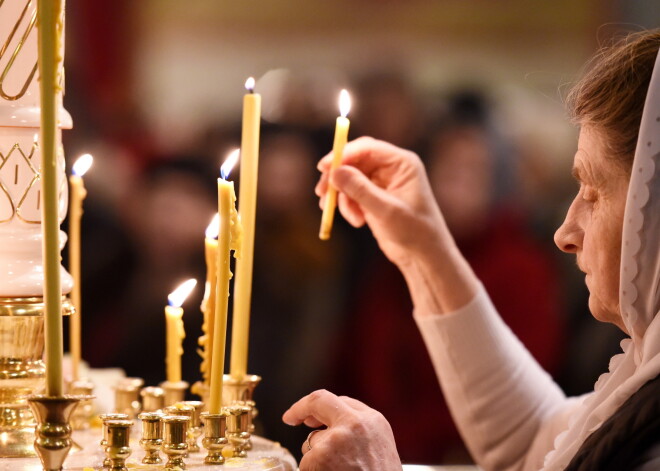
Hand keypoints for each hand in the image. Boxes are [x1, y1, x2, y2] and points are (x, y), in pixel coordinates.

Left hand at [283, 390, 401, 470]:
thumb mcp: (379, 453)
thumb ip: (358, 436)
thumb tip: (322, 430)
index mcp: (375, 422)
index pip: (343, 402)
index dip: (323, 408)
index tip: (309, 416)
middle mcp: (356, 423)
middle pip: (320, 400)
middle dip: (301, 407)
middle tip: (290, 417)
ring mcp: (336, 438)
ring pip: (312, 441)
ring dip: (316, 458)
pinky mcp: (320, 456)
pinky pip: (305, 462)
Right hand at [316, 136, 445, 267]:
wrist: (423, 255)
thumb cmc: (414, 231)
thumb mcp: (386, 210)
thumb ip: (360, 190)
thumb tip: (335, 172)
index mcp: (402, 163)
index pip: (367, 148)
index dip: (343, 154)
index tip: (324, 167)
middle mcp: (391, 168)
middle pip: (354, 160)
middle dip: (337, 176)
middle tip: (321, 192)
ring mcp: (381, 183)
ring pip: (350, 178)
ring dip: (342, 196)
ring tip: (349, 216)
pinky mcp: (373, 197)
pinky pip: (352, 193)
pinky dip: (348, 206)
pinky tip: (357, 221)